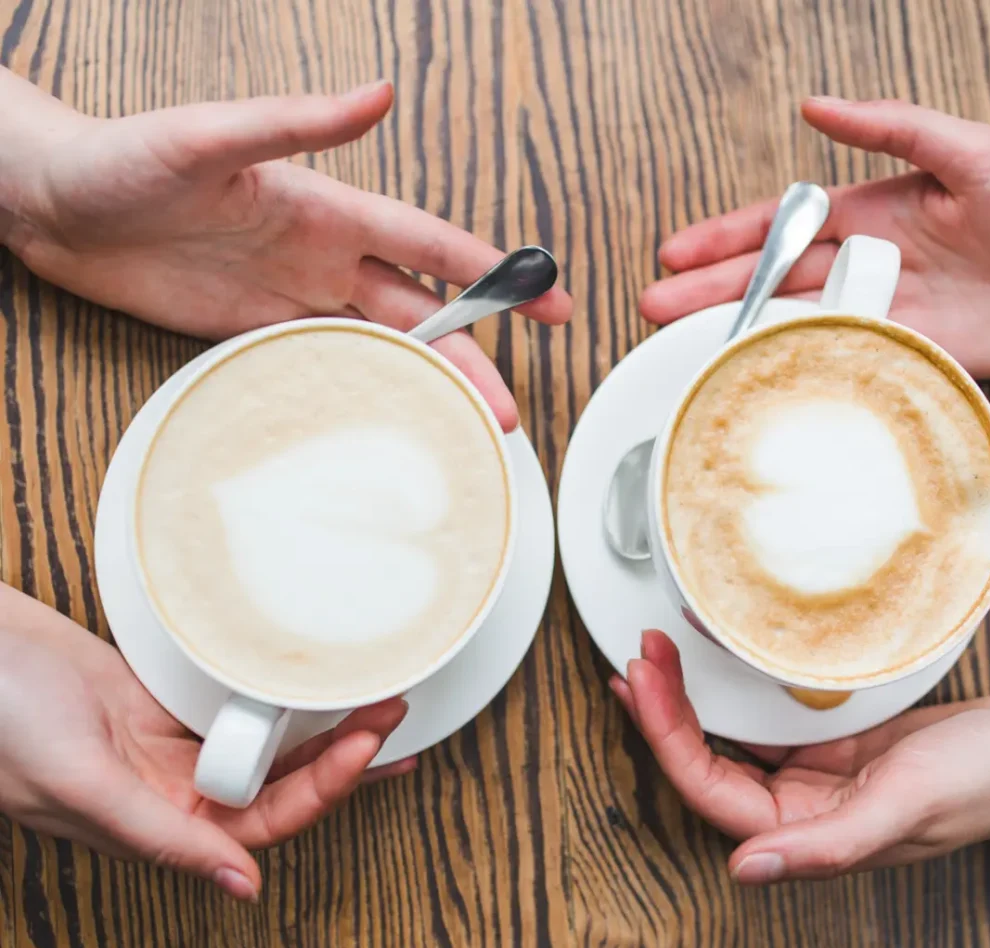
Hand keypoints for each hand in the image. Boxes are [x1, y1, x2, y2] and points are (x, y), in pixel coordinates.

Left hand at [0, 70, 571, 431]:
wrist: (56, 208)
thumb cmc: (123, 160)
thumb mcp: (209, 137)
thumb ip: (295, 122)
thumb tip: (377, 93)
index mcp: (328, 209)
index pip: (430, 245)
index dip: (494, 273)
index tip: (549, 299)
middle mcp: (324, 257)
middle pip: (421, 314)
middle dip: (473, 358)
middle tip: (509, 409)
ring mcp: (294, 298)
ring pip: (385, 347)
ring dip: (429, 386)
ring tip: (467, 428)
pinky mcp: (259, 332)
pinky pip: (330, 364)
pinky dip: (369, 392)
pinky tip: (394, 418)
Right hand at [0, 586, 415, 900]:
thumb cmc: (0, 720)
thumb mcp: (82, 783)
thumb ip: (162, 837)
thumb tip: (243, 886)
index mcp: (159, 825)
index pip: (267, 822)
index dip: (325, 788)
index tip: (368, 746)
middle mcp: (175, 792)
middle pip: (283, 785)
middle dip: (344, 759)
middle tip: (393, 717)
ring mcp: (175, 745)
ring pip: (270, 747)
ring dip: (324, 729)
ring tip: (379, 704)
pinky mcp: (170, 702)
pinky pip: (242, 705)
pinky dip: (282, 698)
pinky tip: (320, 686)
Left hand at [612, 632, 989, 883]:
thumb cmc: (981, 785)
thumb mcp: (905, 809)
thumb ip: (827, 848)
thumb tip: (744, 872)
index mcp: (805, 836)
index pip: (709, 791)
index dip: (665, 738)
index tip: (641, 682)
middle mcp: (795, 809)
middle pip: (702, 763)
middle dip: (660, 713)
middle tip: (638, 656)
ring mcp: (806, 774)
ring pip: (723, 741)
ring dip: (683, 702)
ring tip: (651, 656)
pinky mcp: (821, 742)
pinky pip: (757, 718)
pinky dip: (725, 693)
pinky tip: (703, 667)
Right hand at [640, 98, 989, 377]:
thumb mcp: (973, 151)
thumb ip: (896, 129)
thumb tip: (820, 104)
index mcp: (876, 210)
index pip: (783, 224)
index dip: (725, 239)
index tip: (673, 253)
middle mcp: (871, 263)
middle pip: (773, 281)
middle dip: (710, 294)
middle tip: (653, 310)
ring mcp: (886, 313)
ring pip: (795, 326)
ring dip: (738, 336)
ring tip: (683, 350)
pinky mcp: (910, 356)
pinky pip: (841, 364)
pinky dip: (798, 373)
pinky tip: (757, 381)